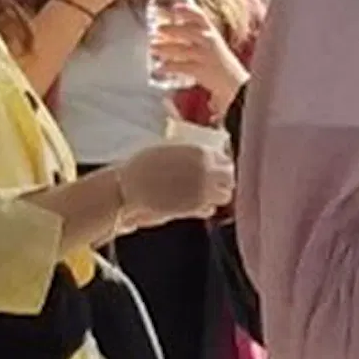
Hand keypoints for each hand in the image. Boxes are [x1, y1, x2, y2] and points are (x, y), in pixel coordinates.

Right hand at [117, 135, 232, 224]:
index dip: (221, 164)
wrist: (128, 186)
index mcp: (200, 152)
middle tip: (214, 183)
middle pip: (230, 177)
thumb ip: (186, 151)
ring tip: (204, 195)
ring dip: (216, 195)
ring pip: (225, 195)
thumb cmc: (142, 166)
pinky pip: (209, 209)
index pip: (225, 157)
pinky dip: (204, 208)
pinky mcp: (194, 208)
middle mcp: (206, 171)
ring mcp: (202, 190)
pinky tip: (192, 205)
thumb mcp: (168, 148)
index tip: (215, 167)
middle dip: (224, 180)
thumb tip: (201, 151)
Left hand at [151, 0, 244, 106]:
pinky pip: (182, 67)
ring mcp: (205, 56)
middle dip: (172, 29)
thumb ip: (192, 27)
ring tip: (152, 48)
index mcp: (209, 30)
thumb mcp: (208, 37)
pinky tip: (159, 68)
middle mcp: (208, 41)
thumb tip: (170, 14)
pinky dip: (169, 67)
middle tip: (157, 29)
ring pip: (182, 50)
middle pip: (188, 32)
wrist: (231, 79)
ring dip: (165, 48)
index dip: (187, 10)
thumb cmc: (214, 55)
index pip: (199, 16)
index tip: (174, 7)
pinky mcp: (201, 70)